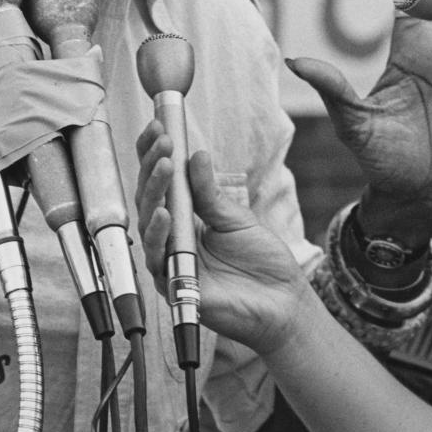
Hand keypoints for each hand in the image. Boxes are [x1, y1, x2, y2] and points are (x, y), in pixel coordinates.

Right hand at [135, 123, 307, 353]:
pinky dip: (159, 233)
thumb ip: (210, 192)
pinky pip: (156, 257)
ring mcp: (169, 260)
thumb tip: (194, 156)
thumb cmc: (262, 263)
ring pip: (148, 223)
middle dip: (152, 166)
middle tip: (162, 140)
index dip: (155, 155)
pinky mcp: (173, 284)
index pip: (162, 183)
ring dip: (154, 191)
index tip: (159, 127)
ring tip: (164, 166)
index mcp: (186, 219)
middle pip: (149, 198)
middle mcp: (172, 238)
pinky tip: (165, 212)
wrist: (283, 303)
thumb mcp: (236, 218)